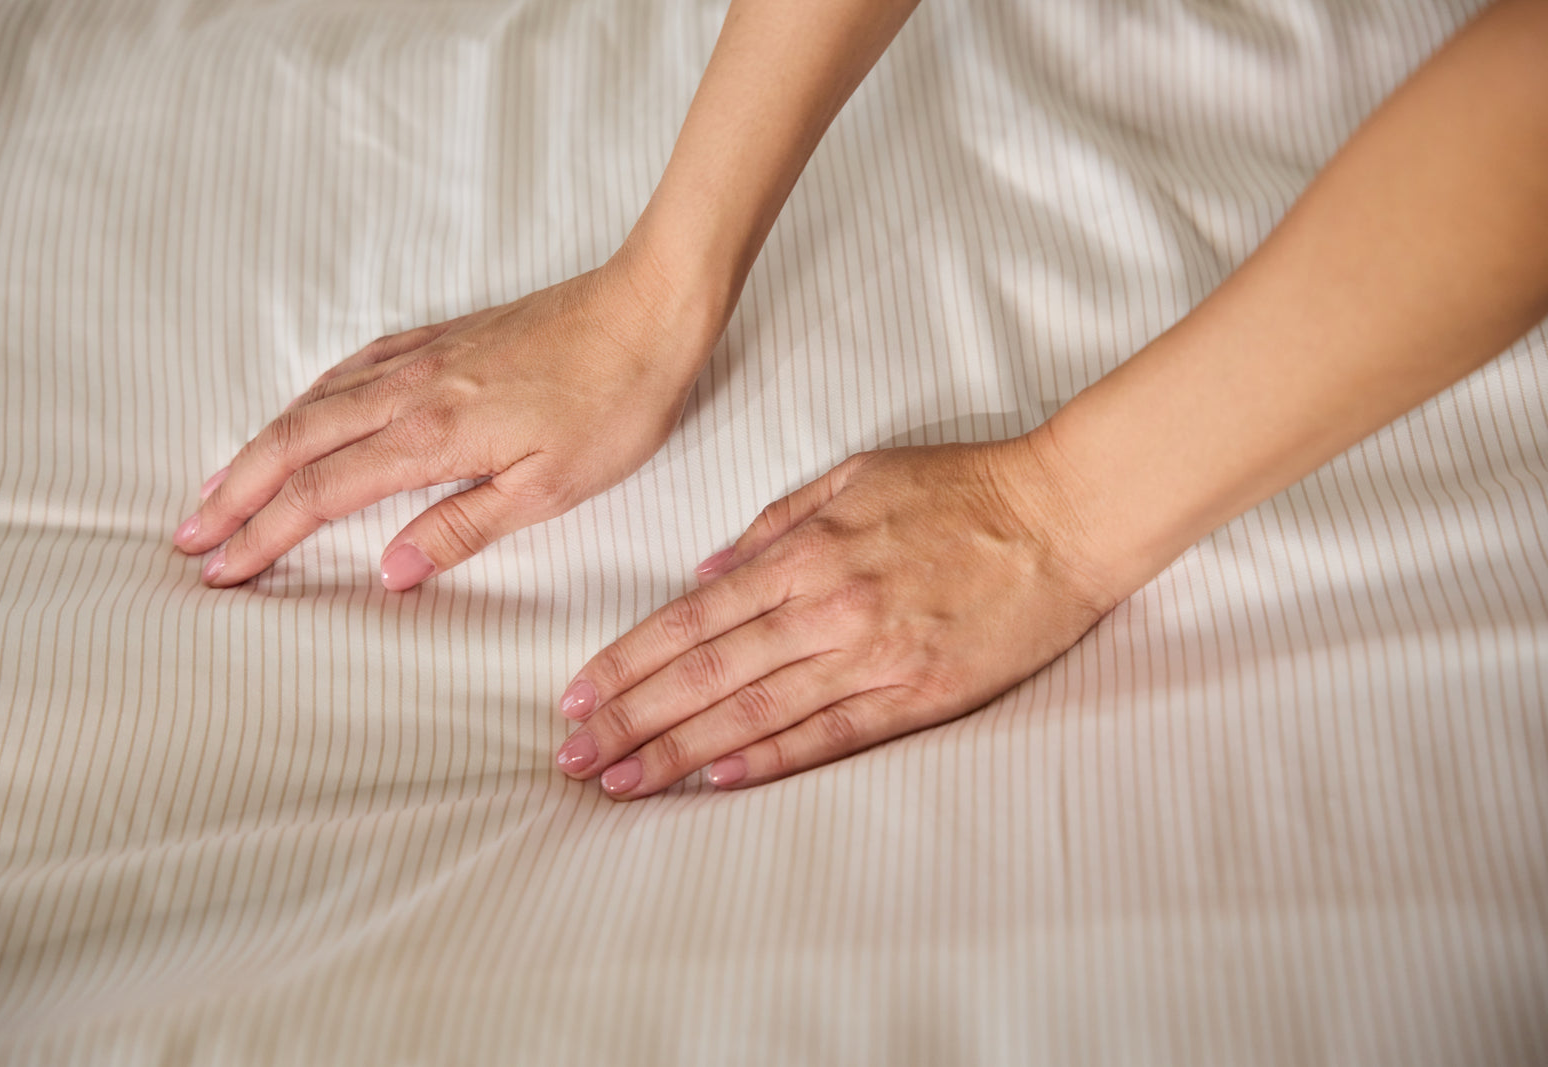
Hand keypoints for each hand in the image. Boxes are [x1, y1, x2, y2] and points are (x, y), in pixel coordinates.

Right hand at [172, 246, 715, 588]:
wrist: (650, 311)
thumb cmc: (614, 404)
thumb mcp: (549, 489)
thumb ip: (461, 528)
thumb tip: (389, 572)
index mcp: (431, 437)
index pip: (322, 494)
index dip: (265, 536)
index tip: (221, 571)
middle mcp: (409, 391)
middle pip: (295, 444)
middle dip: (235, 494)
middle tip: (190, 537)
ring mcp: (422, 357)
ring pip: (315, 402)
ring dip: (260, 447)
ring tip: (223, 486)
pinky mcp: (445, 337)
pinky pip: (352, 368)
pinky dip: (310, 398)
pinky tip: (303, 411)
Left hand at [552, 434, 1120, 798]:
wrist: (1064, 513)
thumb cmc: (960, 487)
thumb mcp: (857, 476)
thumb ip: (775, 525)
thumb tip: (705, 574)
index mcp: (807, 553)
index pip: (692, 619)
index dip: (628, 661)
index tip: (577, 695)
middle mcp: (828, 607)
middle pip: (707, 673)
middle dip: (631, 719)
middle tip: (572, 759)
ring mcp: (874, 656)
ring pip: (756, 713)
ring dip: (681, 753)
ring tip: (621, 784)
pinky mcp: (920, 694)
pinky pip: (833, 735)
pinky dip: (772, 761)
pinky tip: (720, 783)